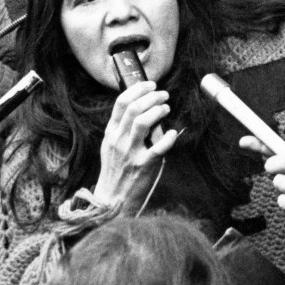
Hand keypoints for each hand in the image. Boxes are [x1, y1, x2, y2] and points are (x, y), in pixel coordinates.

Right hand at [93, 81, 177, 213]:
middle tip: (164, 95)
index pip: (121, 102)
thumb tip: (146, 110)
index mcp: (111, 133)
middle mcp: (118, 140)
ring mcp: (130, 152)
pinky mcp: (143, 165)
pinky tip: (173, 133)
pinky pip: (158, 147)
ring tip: (166, 108)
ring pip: (142, 122)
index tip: (150, 85)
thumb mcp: (112, 146)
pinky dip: (168, 137)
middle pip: (133, 108)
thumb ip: (124, 129)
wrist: (112, 200)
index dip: (137, 89)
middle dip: (152, 96)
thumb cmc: (116, 171)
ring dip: (157, 110)